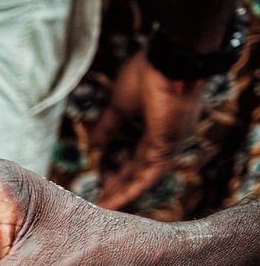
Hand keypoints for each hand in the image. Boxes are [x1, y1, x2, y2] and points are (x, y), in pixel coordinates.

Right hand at [91, 51, 206, 210]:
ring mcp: (171, 143)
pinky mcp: (168, 144)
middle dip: (122, 187)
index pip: (139, 157)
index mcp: (159, 127)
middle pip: (142, 170)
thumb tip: (96, 146)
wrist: (170, 57)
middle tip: (103, 204)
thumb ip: (109, 126)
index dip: (122, 172)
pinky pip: (149, 174)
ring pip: (146, 176)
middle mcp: (168, 138)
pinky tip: (115, 200)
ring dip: (125, 193)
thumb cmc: (147, 72)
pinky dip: (132, 189)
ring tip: (104, 208)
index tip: (105, 185)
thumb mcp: (120, 104)